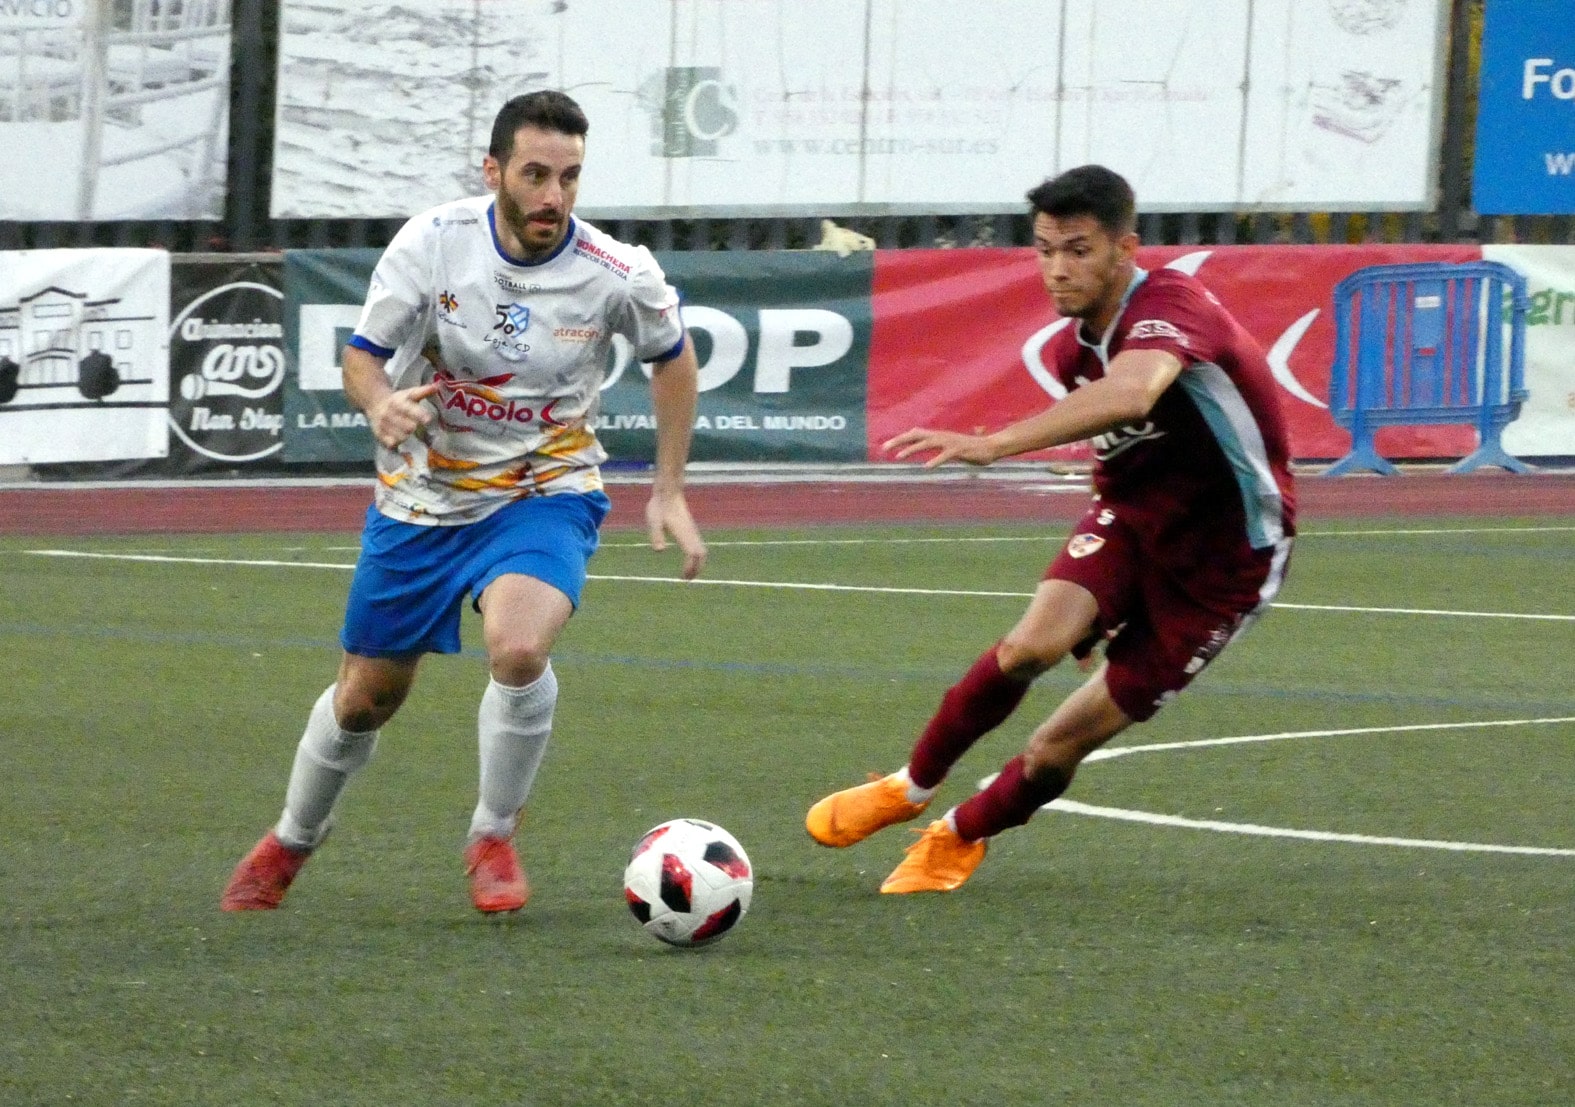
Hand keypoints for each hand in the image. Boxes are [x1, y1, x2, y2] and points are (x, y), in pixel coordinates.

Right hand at [368, 382, 439, 448]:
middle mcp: (389, 414)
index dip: (419, 415)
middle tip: (418, 428)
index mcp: (398, 402)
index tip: (428, 420)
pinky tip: (401, 440)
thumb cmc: (398, 400)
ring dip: (408, 438)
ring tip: (409, 433)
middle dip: (415, 428)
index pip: (409, 409)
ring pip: (400, 437)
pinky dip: (398, 444)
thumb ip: (424, 391)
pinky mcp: (379, 435)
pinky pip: (391, 444)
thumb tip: (437, 386)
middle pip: (407, 427)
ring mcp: (383, 425)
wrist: (374, 403)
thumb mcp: (410, 394)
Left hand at [645, 488, 706, 579]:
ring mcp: (693, 531)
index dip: (690, 567)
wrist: (668, 492)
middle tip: (687, 579)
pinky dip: (697, 556)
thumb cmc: (659, 507)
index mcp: (683, 533)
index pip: (692, 554)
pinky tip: (689, 560)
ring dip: (698, 563)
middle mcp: (691, 533)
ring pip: (702, 550)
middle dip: (697, 568)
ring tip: (688, 574)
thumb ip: (656, 535)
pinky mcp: (691, 529)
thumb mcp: (653, 521)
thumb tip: (659, 550)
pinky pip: (698, 546)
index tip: (683, 577)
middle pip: (701, 554)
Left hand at [882, 427, 998, 467]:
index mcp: (938, 435)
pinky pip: (945, 455)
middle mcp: (941, 436)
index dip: (899, 439)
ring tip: (898, 457)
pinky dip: (936, 460)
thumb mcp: (949, 446)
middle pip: (915, 435)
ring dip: (911, 449)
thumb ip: (937, 446)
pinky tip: (926, 467)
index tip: (884, 447)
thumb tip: (925, 448)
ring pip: (927, 443)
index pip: (914, 434)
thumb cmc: (969, 449)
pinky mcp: (959, 450)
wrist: (990, 447)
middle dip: (899, 441)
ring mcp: (950, 442)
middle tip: (883, 449)